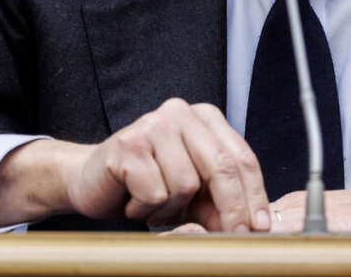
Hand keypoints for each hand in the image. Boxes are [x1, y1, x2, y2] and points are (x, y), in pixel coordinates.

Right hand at [0, 98, 270, 231]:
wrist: (91, 181)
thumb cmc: (147, 185)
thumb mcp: (192, 194)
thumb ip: (221, 201)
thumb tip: (253, 226)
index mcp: (204, 118)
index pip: (241, 157)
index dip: (254, 196)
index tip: (260, 227)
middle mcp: (180, 113)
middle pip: (222, 167)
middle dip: (232, 209)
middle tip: (232, 237)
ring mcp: (153, 125)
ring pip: (187, 184)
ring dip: (172, 209)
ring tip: (154, 204)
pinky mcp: (129, 144)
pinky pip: (156, 192)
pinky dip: (147, 208)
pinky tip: (133, 200)